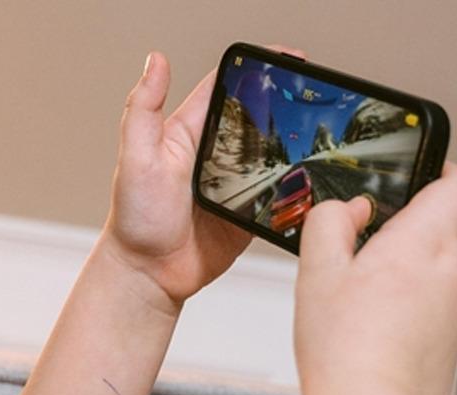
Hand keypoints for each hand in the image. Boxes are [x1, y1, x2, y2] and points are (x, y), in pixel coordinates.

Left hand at [102, 46, 304, 312]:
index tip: (289, 59)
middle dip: (286, 105)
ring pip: (274, 156)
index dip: (257, 69)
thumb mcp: (136, 157)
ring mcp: (235, 184)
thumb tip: (156, 61)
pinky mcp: (249, 212)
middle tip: (315, 97)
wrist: (148, 274)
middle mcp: (215, 154)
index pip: (227, 88)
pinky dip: (296, 188)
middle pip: (258, 119)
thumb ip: (143, 109)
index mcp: (190, 131)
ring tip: (321, 136)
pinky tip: (314, 180)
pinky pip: (278, 195)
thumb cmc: (135, 218)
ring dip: (295, 146)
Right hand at [293, 163, 456, 394]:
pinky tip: (372, 334)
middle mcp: (454, 271)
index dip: (441, 170)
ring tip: (358, 304)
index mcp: (426, 241)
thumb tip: (350, 211)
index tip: (415, 174)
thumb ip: (331, 221)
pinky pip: (433, 309)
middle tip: (356, 256)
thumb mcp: (317, 269)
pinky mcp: (452, 344)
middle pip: (439, 230)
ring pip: (434, 272)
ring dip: (404, 276)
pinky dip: (408, 311)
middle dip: (402, 235)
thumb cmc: (345, 348)